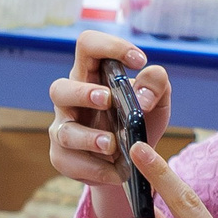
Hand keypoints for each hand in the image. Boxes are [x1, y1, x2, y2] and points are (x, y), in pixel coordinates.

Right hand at [48, 29, 169, 217]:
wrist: (130, 164)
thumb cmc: (138, 124)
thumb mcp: (157, 103)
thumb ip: (156, 87)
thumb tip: (143, 94)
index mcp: (92, 76)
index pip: (88, 46)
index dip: (109, 46)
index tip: (138, 60)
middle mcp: (71, 101)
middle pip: (59, 88)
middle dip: (83, 94)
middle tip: (108, 100)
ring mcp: (63, 129)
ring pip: (64, 131)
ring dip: (89, 138)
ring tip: (113, 145)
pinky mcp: (62, 157)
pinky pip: (70, 162)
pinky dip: (96, 169)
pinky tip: (116, 171)